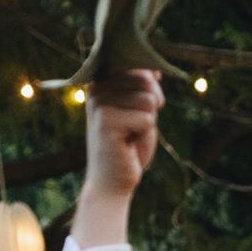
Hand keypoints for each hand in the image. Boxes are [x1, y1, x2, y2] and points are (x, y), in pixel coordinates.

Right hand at [84, 71, 163, 200]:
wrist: (112, 182)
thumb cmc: (128, 147)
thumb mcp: (139, 111)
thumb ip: (144, 88)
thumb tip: (155, 68)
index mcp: (102, 81)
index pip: (140, 68)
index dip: (151, 89)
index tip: (136, 113)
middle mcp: (96, 88)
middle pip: (147, 83)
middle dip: (151, 109)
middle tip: (133, 129)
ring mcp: (99, 103)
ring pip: (149, 100)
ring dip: (148, 124)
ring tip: (130, 137)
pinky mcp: (105, 120)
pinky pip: (147, 119)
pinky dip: (145, 137)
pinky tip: (127, 146)